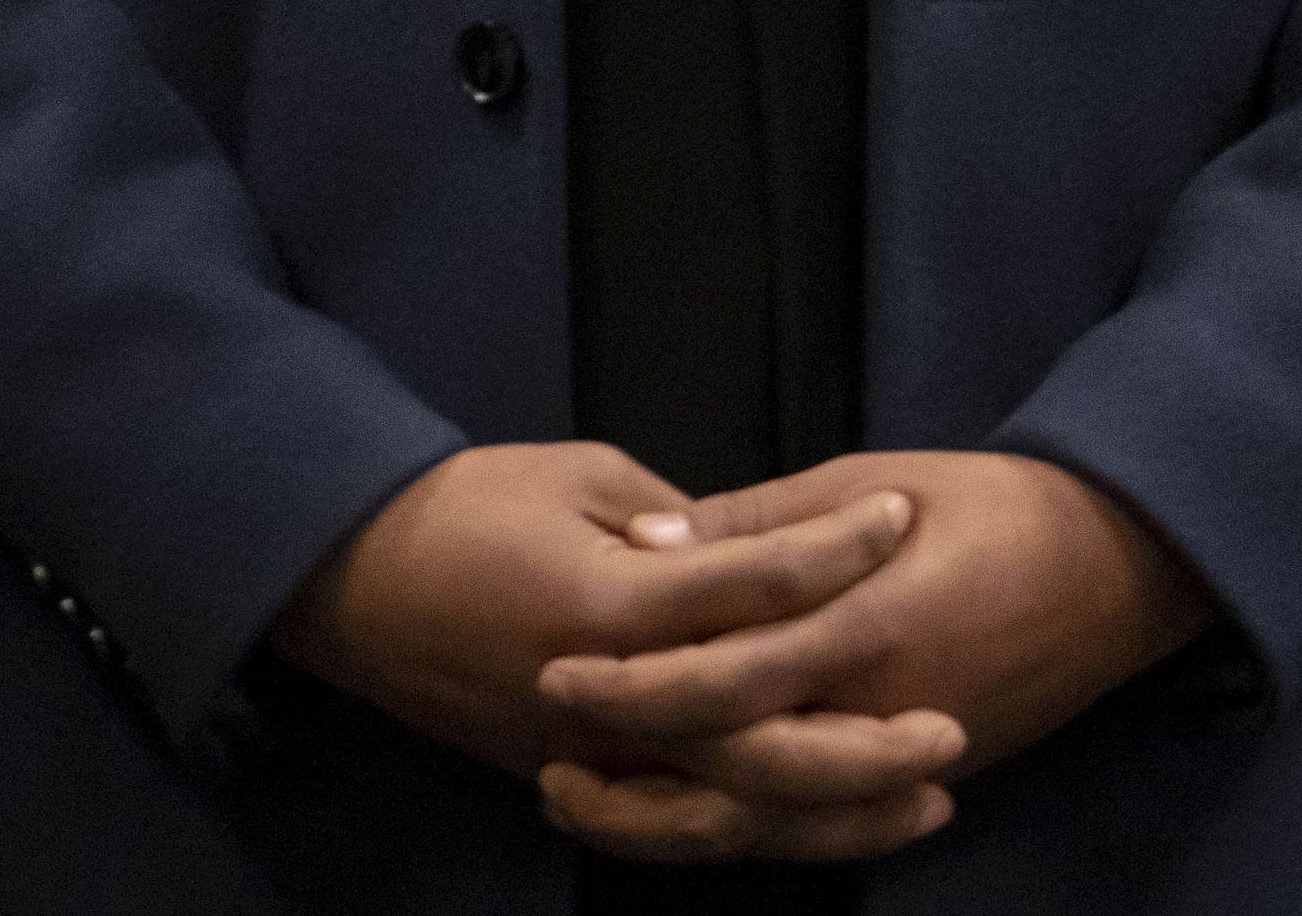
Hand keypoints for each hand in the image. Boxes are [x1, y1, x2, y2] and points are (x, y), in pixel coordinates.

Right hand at [273, 441, 954, 850]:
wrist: (350, 580)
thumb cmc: (466, 506)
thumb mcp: (578, 476)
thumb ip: (676, 523)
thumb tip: (748, 551)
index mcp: (612, 598)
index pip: (750, 585)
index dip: (834, 549)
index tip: (900, 515)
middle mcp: (608, 693)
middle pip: (755, 738)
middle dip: (860, 743)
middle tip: (951, 725)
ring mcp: (589, 752)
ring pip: (728, 805)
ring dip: (830, 810)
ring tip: (924, 799)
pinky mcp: (573, 778)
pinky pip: (680, 819)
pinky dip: (756, 826)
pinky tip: (821, 820)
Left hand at [528, 451, 1211, 861]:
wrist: (1119, 567)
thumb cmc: (994, 504)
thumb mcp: (872, 480)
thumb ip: (760, 524)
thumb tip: (649, 538)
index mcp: (863, 625)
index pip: (720, 681)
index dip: (629, 687)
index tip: (555, 673)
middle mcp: (880, 712)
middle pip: (732, 772)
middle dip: (632, 773)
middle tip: (551, 756)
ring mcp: (904, 760)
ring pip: (768, 825)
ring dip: (672, 822)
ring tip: (593, 801)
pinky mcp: (923, 778)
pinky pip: (819, 827)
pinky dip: (746, 831)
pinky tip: (688, 815)